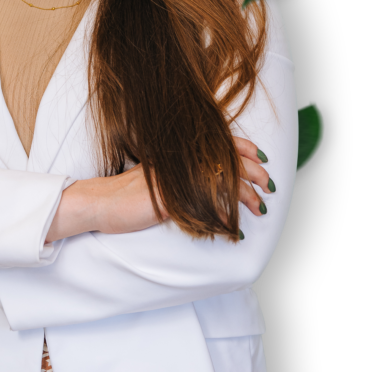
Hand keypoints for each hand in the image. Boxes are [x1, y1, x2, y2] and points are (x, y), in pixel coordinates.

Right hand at [63, 137, 274, 237]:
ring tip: (260, 209)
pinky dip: (226, 219)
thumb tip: (207, 182)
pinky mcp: (172, 197)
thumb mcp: (158, 178)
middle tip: (269, 186)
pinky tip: (234, 231)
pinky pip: (208, 206)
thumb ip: (181, 175)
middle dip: (255, 173)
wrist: (100, 202)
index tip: (262, 158)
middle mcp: (181, 160)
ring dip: (247, 197)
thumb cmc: (127, 193)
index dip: (245, 148)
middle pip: (229, 159)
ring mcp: (178, 178)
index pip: (221, 141)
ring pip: (224, 182)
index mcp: (180, 152)